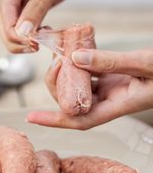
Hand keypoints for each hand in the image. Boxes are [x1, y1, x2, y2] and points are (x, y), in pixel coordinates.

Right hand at [0, 0, 101, 52]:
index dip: (13, 31)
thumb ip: (39, 6)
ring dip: (23, 37)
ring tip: (38, 44)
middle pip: (4, 18)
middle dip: (15, 37)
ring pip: (14, 21)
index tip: (30, 44)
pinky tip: (43, 35)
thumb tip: (24, 32)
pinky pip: (27, 19)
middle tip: (32, 48)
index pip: (5, 9)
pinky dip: (33, 31)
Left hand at [26, 48, 152, 129]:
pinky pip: (87, 74)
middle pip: (73, 102)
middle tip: (55, 61)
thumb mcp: (143, 63)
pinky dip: (77, 64)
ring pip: (77, 88)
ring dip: (65, 74)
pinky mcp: (110, 78)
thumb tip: (75, 58)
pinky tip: (74, 52)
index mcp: (117, 105)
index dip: (55, 120)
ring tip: (61, 54)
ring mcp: (108, 90)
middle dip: (57, 86)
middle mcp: (109, 101)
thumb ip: (110, 62)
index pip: (79, 120)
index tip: (31, 118)